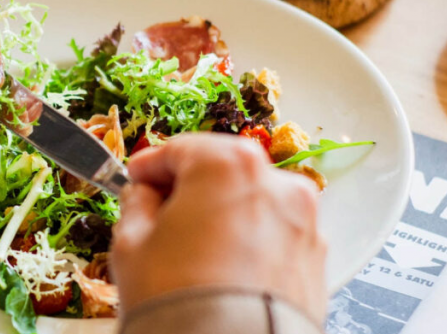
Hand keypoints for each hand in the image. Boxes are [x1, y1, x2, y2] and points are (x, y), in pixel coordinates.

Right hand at [111, 133, 326, 320]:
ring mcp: (303, 221)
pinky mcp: (315, 260)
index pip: (180, 149)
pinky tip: (224, 269)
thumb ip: (136, 204)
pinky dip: (251, 242)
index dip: (150, 165)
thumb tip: (143, 196)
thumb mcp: (131, 243)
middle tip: (160, 213)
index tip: (136, 178)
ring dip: (224, 214)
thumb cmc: (178, 298)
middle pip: (222, 170)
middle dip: (191, 188)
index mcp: (227, 165)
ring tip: (194, 248)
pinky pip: (274, 236)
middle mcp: (275, 183)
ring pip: (253, 203)